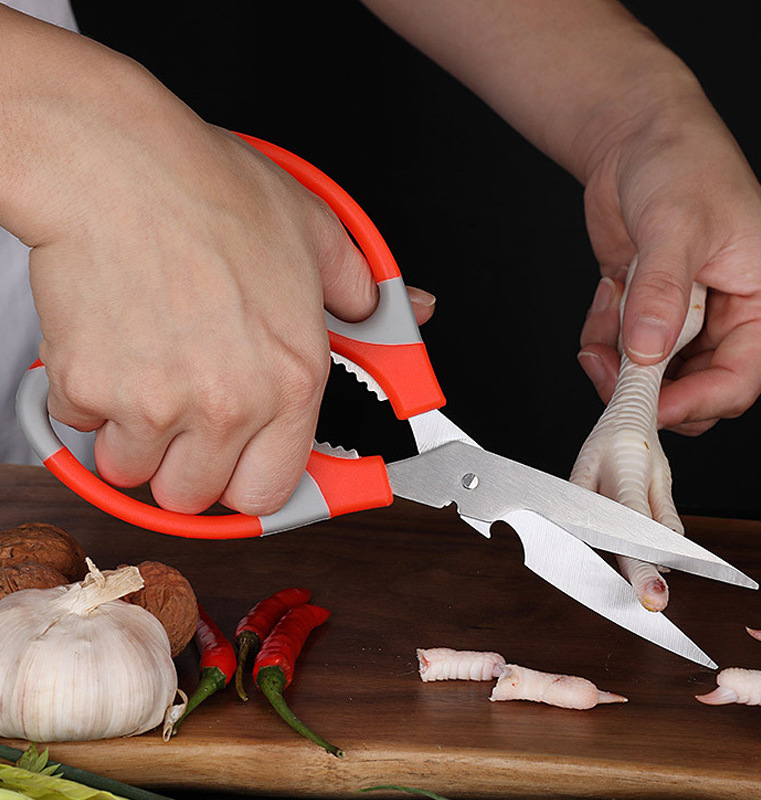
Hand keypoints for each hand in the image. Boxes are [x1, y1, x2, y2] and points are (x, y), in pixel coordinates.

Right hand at [10, 36, 434, 515]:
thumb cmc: (212, 194)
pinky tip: (110, 350)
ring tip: (149, 379)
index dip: (253, 482)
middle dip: (189, 468)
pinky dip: (88, 401)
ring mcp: (156, 403)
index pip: (273, 491)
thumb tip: (409, 311)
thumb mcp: (317, 236)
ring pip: (132, 473)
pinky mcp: (91, 388)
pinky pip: (80, 429)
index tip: (242, 475)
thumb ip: (366, 293)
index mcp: (292, 381)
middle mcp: (229, 404)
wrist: (119, 166)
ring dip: (136, 440)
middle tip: (189, 422)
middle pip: (196, 497)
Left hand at [577, 97, 760, 434]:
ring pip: (650, 379)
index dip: (692, 404)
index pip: (737, 383)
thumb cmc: (684, 165)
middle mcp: (728, 320)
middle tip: (608, 366)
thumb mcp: (677, 226)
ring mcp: (684, 321)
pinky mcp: (646, 315)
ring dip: (616, 359)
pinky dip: (602, 335)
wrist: (638, 140)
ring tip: (609, 308)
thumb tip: (649, 350)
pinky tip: (607, 292)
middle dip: (643, 386)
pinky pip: (620, 353)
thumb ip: (662, 292)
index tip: (646, 406)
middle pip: (690, 392)